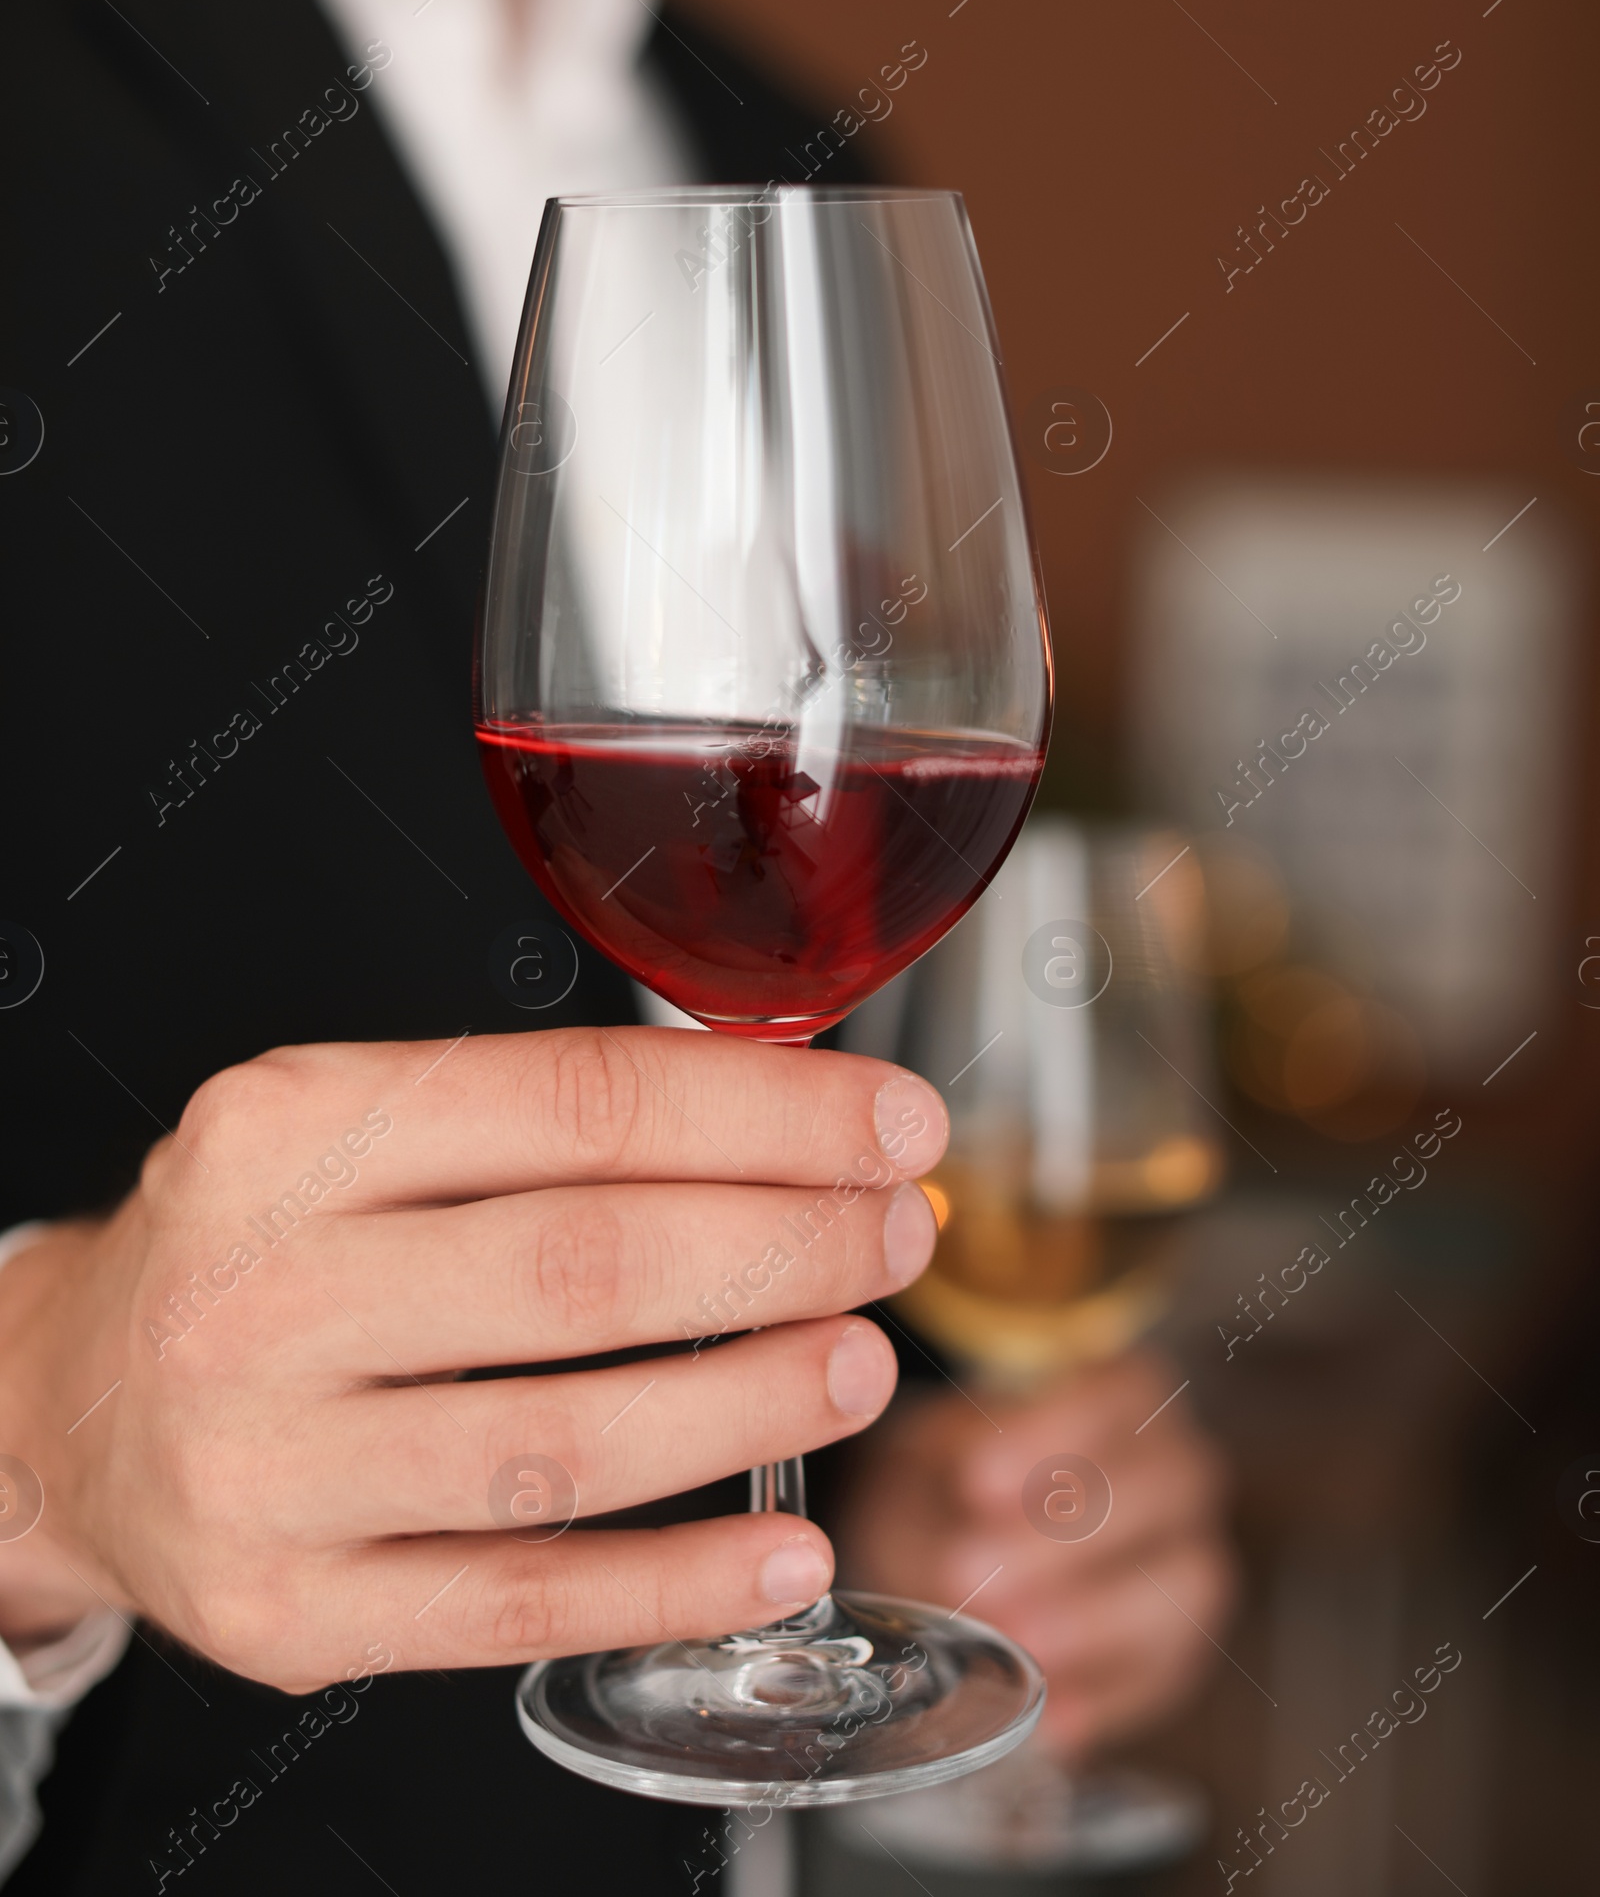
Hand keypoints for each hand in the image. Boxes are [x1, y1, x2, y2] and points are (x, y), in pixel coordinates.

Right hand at [0, 1029, 945, 1689]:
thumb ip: (536, 1118)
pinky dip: (674, 1582)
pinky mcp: (292, 1611)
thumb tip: (784, 1118)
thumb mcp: (348, 1123)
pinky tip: (782, 1549)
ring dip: (750, 1404)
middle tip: (895, 1239)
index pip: (576, 1103)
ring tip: (857, 1364)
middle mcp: (265, 1290)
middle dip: (783, 1248)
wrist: (68, 1407)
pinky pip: (520, 1606)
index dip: (764, 1115)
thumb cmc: (255, 1245)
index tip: (889, 1125)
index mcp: (292, 1129)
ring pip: (565, 1441)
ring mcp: (270, 1463)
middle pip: (585, 1267)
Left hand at [835, 1348, 1234, 1757]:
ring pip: (1187, 1586)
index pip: (1122, 1394)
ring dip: (1096, 1618)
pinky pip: (1165, 1678)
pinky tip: (1050, 1718)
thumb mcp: (932, 1459)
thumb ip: (947, 1482)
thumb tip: (962, 1529)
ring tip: (1015, 1640)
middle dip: (1066, 1533)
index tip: (976, 1482)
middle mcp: (1176, 1473)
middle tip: (972, 1569)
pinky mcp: (1177, 1653)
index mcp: (1124, 1398)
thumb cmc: (951, 1485)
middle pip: (1164, 1487)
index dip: (1057, 1433)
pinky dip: (1107, 1699)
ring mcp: (1189, 1562)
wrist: (955, 1552)